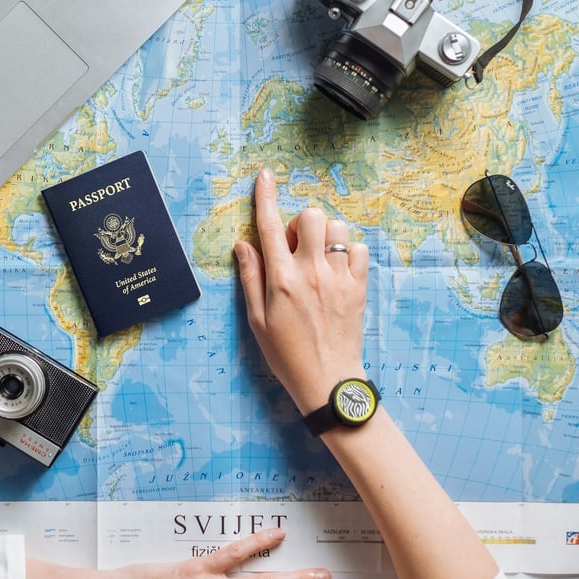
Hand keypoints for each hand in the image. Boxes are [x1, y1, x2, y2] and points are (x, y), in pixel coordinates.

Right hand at [234, 168, 368, 414]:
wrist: (327, 380)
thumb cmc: (286, 354)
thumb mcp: (257, 320)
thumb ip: (251, 278)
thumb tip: (243, 243)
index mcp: (281, 280)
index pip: (270, 227)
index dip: (265, 196)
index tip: (264, 175)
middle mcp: (310, 272)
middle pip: (310, 216)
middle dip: (300, 223)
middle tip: (295, 248)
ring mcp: (338, 278)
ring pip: (336, 228)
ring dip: (324, 235)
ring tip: (318, 259)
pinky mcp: (359, 287)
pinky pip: (359, 249)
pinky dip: (348, 252)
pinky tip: (337, 271)